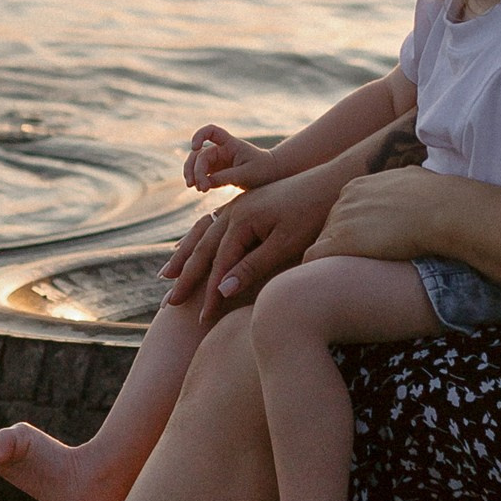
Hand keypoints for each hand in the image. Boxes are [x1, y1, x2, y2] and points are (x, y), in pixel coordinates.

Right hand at [165, 159, 340, 321]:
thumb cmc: (312, 214)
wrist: (331, 181)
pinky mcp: (247, 205)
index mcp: (240, 220)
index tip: (202, 319)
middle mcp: (233, 210)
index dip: (210, 294)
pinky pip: (215, 225)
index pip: (219, 265)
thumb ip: (252, 267)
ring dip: (187, 257)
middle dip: (187, 278)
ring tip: (168, 275)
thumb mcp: (284, 244)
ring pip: (204, 235)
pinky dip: (200, 239)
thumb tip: (221, 290)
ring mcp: (238, 205)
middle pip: (203, 249)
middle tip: (170, 303)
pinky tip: (193, 246)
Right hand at [182, 122, 275, 191]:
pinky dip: (198, 181)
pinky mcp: (217, 173)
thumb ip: (226, 177)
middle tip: (200, 187)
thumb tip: (205, 183)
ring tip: (196, 188)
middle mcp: (221, 151)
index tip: (195, 148)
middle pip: (199, 155)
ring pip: (196, 164)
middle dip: (195, 170)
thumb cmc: (262, 170)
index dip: (199, 135)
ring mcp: (218, 162)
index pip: (211, 131)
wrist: (271, 176)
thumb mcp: (247, 174)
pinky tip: (201, 189)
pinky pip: (202, 175)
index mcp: (230, 144)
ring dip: (192, 175)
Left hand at [310, 167, 455, 265]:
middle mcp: (344, 200)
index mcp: (358, 186)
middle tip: (358, 264)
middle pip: (332, 228)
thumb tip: (415, 183)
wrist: (441, 210)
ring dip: (334, 258)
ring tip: (346, 275)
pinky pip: (314, 256)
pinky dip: (318, 267)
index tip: (366, 247)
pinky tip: (328, 281)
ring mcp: (341, 220)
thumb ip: (403, 184)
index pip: (345, 212)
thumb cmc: (437, 197)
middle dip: (343, 245)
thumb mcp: (415, 180)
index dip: (354, 231)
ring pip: (324, 243)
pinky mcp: (341, 241)